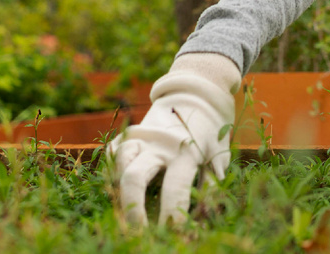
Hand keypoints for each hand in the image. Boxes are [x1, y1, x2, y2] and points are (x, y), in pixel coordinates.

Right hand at [108, 53, 239, 225]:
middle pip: (134, 178)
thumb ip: (211, 185)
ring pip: (118, 162)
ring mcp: (141, 136)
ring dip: (118, 189)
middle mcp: (159, 143)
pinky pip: (112, 152)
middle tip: (138, 233)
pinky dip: (110, 169)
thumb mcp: (219, 156)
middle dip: (132, 211)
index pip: (175, 189)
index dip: (173, 216)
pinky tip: (116, 187)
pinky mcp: (130, 133)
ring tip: (129, 210)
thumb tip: (202, 216)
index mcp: (186, 150)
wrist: (198, 95)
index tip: (174, 234)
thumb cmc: (212, 133)